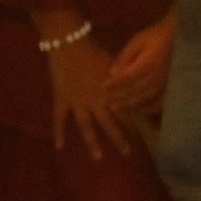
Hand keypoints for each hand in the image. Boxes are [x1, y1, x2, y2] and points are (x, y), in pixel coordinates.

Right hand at [45, 37, 129, 159]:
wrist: (69, 43)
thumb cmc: (92, 49)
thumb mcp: (112, 62)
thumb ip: (121, 76)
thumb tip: (133, 84)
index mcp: (109, 91)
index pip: (124, 110)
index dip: (133, 121)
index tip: (142, 133)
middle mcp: (95, 101)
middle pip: (109, 123)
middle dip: (119, 138)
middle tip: (128, 153)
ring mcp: (77, 102)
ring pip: (86, 127)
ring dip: (92, 142)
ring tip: (98, 157)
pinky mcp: (62, 100)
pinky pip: (59, 119)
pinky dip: (58, 133)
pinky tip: (59, 147)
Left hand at [103, 12, 177, 115]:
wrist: (179, 37)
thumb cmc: (156, 36)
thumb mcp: (138, 41)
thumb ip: (125, 57)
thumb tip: (112, 73)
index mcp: (148, 63)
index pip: (126, 78)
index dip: (113, 84)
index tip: (101, 88)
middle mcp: (157, 77)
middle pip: (134, 91)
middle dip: (117, 98)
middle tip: (103, 103)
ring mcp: (165, 85)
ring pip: (145, 99)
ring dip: (129, 105)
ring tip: (115, 109)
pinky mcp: (172, 88)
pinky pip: (158, 103)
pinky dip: (147, 109)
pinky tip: (137, 111)